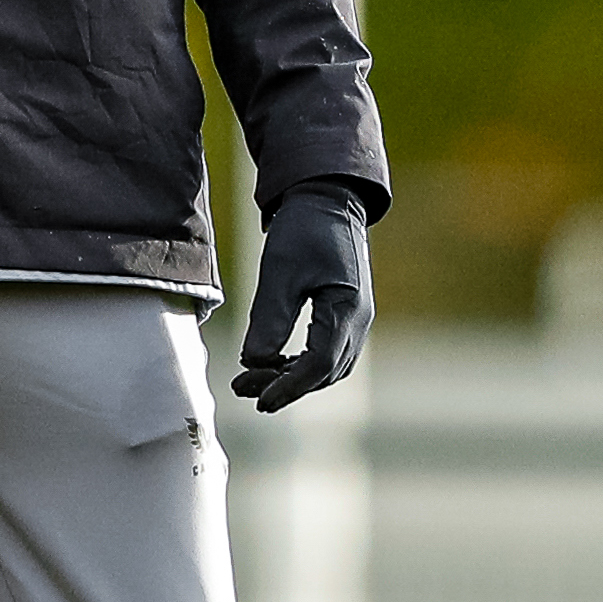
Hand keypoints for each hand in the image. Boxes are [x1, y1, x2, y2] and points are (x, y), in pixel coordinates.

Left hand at [231, 186, 372, 412]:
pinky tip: (272, 364)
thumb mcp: (279, 272)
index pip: (320, 364)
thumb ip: (270, 319)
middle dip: (286, 386)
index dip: (289, 387)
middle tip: (243, 388)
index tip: (259, 401)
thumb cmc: (305, 230)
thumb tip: (254, 363)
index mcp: (347, 309)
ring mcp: (356, 320)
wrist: (329, 201)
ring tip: (252, 381)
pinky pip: (328, 353)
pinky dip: (301, 365)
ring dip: (292, 378)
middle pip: (326, 372)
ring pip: (329, 367)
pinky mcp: (346, 315)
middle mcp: (359, 321)